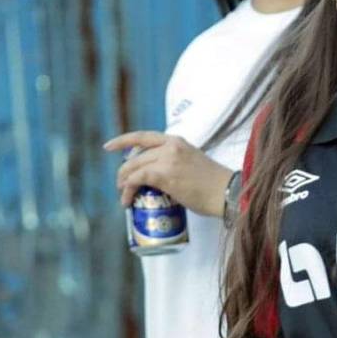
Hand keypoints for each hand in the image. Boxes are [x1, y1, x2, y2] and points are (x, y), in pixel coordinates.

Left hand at [104, 130, 233, 215]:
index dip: (123, 141)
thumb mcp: (193, 163)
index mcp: (178, 141)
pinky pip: (136, 180)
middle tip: (121, 184)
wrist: (227, 192)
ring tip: (123, 194)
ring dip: (123, 181)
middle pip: (136, 155)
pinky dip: (127, 190)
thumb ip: (176, 163)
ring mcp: (166, 160)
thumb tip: (160, 178)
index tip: (109, 147)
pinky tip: (127, 200)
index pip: (144, 136)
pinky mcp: (164, 175)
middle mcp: (170, 146)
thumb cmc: (215, 185)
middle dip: (123, 170)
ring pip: (133, 167)